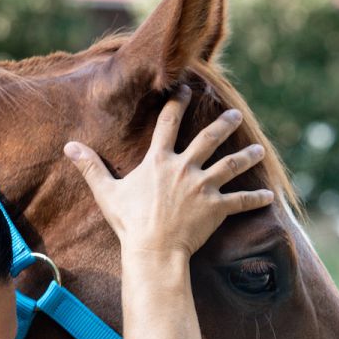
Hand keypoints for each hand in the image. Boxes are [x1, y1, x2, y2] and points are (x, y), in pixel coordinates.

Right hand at [63, 86, 272, 258]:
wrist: (153, 250)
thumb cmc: (129, 223)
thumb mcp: (107, 192)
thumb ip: (90, 167)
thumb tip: (68, 147)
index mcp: (159, 161)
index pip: (168, 123)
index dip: (177, 103)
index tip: (187, 89)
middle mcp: (184, 168)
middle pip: (208, 139)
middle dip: (223, 124)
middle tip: (235, 115)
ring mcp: (203, 187)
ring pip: (230, 165)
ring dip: (247, 155)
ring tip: (260, 148)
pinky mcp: (216, 208)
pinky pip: (240, 201)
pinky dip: (255, 198)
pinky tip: (269, 195)